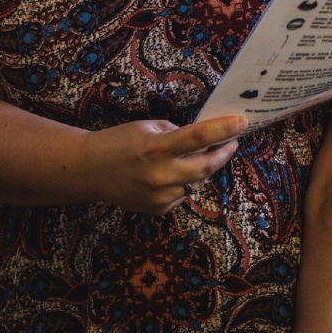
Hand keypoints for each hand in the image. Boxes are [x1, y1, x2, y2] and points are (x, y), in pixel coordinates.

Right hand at [87, 113, 246, 214]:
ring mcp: (160, 197)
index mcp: (156, 148)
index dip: (223, 129)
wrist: (90, 172)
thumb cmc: (118, 142)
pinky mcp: (159, 210)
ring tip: (195, 155)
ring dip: (203, 167)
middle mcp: (160, 175)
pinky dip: (186, 181)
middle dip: (223, 153)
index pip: (198, 137)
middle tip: (232, 141)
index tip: (242, 122)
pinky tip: (173, 173)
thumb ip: (176, 133)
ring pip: (197, 182)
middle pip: (206, 167)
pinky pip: (184, 194)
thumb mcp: (148, 127)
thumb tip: (202, 139)